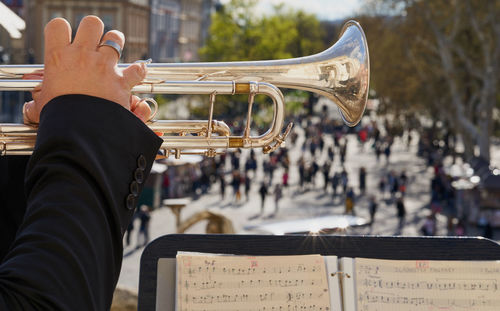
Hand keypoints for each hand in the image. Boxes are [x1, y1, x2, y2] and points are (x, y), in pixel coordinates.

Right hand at [23, 16, 150, 122]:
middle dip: (94, 30)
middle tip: (94, 42)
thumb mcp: (43, 104)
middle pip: (91, 23)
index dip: (63, 30)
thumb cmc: (58, 118)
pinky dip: (139, 71)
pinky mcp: (121, 81)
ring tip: (114, 50)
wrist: (79, 131)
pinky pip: (137, 69)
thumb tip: (33, 106)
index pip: (58, 26)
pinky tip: (137, 72)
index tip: (67, 39)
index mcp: (58, 57)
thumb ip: (40, 99)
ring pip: (115, 38)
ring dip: (116, 42)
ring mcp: (104, 66)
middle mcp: (82, 56)